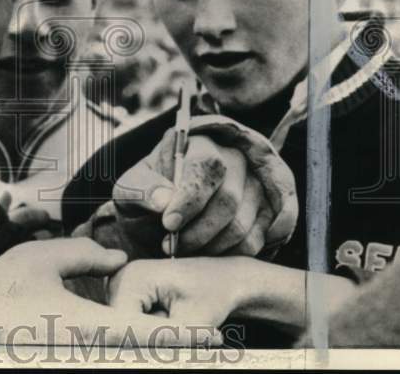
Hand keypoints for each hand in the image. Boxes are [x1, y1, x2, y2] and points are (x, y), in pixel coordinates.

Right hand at [0, 238, 221, 347]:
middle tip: (207, 345)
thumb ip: (86, 256)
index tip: (215, 336)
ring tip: (174, 342)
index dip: (186, 336)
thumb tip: (119, 259)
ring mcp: (74, 361)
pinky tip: (126, 340)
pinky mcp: (59, 363)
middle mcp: (89, 354)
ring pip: (120, 360)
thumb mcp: (42, 259)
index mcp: (93, 329)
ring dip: (144, 350)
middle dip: (172, 350)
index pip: (152, 336)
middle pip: (142, 356)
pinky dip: (117, 349)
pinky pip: (97, 359)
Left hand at [111, 115, 297, 257]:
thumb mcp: (130, 189)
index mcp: (199, 143)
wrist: (163, 217)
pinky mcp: (269, 212)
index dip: (189, 199)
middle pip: (228, 199)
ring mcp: (256, 185)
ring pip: (243, 224)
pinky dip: (230, 256)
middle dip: (197, 232)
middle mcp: (235, 157)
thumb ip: (141, 190)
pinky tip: (208, 253)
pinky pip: (257, 241)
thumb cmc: (147, 198)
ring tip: (186, 251)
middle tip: (172, 247)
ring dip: (210, 248)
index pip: (206, 166)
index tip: (168, 224)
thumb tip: (164, 200)